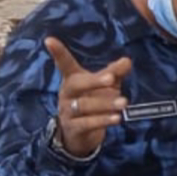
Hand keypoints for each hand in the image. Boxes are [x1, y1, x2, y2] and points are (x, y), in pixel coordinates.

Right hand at [43, 34, 132, 158]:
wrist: (78, 135)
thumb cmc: (92, 102)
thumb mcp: (104, 86)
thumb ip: (114, 73)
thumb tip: (127, 61)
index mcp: (73, 79)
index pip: (65, 64)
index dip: (58, 53)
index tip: (49, 40)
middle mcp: (67, 94)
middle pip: (77, 84)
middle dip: (94, 81)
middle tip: (112, 78)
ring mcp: (67, 112)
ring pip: (84, 106)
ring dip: (105, 104)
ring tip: (124, 103)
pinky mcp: (73, 129)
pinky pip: (87, 124)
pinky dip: (102, 120)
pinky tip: (117, 118)